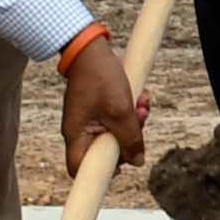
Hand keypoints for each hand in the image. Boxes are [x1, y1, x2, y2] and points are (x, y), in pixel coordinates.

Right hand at [61, 35, 147, 172]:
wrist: (91, 48)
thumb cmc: (100, 77)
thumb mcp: (121, 110)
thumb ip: (130, 138)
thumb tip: (137, 161)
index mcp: (76, 135)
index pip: (81, 168)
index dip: (102, 171)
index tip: (123, 161)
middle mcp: (80, 131)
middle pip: (106, 152)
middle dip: (129, 139)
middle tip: (140, 119)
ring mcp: (89, 120)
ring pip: (116, 134)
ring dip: (134, 122)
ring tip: (142, 104)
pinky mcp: (98, 110)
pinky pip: (117, 120)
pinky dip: (130, 113)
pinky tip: (141, 97)